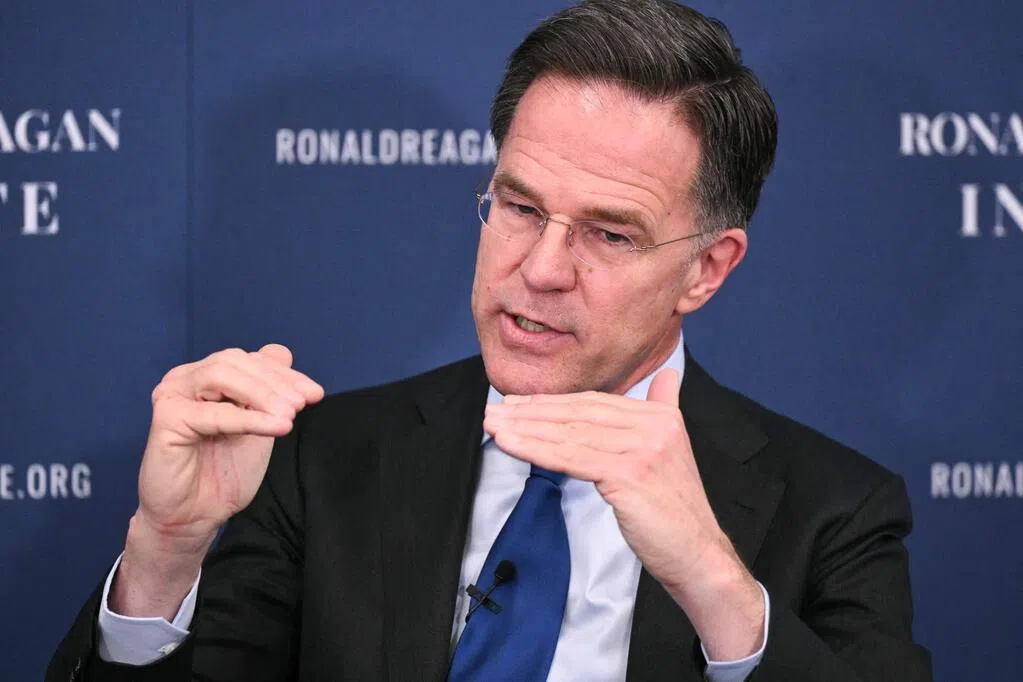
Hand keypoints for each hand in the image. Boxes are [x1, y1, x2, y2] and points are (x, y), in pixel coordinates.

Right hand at [137, 344, 323, 542]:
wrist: (194, 516)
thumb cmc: (223, 472)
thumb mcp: (257, 425)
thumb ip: (267, 393)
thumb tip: (283, 352)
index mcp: (207, 376)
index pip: (250, 360)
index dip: (286, 374)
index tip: (315, 394)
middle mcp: (185, 379)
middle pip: (236, 362)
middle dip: (276, 382)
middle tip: (303, 405)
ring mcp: (172, 395)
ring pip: (222, 376)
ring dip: (262, 394)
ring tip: (290, 416)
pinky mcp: (166, 419)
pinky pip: (213, 412)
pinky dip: (249, 418)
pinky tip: (277, 427)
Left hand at [483, 369, 763, 658]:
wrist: (697, 554)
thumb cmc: (673, 511)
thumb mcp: (672, 449)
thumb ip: (664, 409)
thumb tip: (666, 376)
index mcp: (661, 416)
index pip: (594, 403)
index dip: (552, 402)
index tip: (517, 404)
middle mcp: (654, 425)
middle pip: (578, 414)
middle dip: (531, 412)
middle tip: (494, 411)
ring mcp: (643, 448)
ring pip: (570, 433)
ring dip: (525, 428)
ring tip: (493, 425)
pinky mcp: (629, 474)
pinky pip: (571, 458)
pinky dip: (535, 448)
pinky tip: (510, 443)